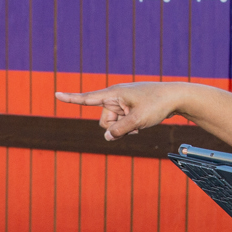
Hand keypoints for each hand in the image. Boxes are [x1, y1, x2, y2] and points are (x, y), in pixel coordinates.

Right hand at [54, 82, 194, 139]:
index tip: (56, 94)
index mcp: (114, 93)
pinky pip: (122, 123)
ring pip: (113, 123)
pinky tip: (142, 124)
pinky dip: (129, 127)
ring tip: (140, 123)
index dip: (71, 98)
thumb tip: (107, 137)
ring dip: (124, 128)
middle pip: (103, 120)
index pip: (88, 98)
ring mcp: (123, 103)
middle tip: (133, 126)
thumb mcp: (137, 120)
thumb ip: (120, 130)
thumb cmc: (157, 104)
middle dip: (114, 127)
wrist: (176, 97)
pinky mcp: (129, 108)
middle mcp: (115, 97)